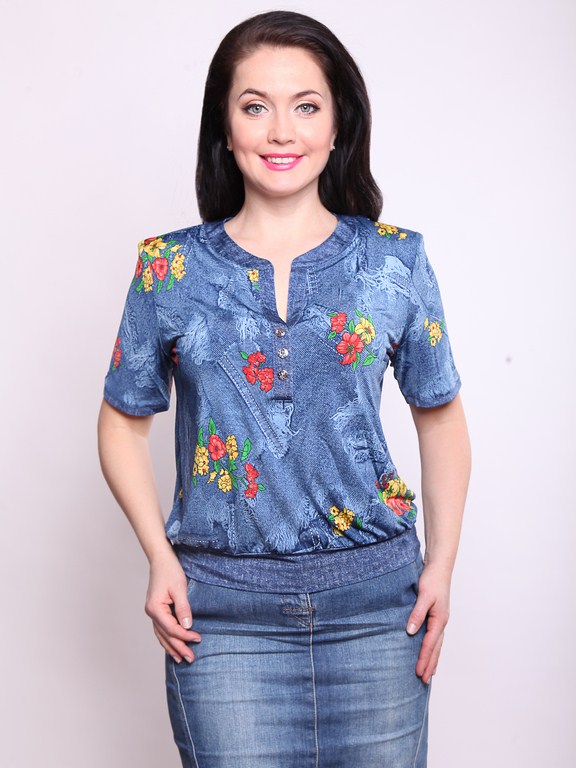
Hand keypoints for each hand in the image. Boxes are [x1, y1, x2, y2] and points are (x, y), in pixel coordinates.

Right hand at [144, 551, 201, 663]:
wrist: (161, 559)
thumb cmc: (170, 571)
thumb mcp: (179, 588)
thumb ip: (183, 608)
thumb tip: (187, 626)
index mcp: (155, 608)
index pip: (171, 628)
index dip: (185, 636)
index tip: (198, 639)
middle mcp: (151, 613)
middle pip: (166, 635)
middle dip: (179, 648)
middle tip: (191, 659)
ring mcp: (152, 612)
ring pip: (161, 635)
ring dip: (171, 647)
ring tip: (180, 659)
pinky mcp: (156, 610)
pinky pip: (161, 629)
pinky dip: (167, 638)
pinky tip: (172, 645)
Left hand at [406, 562, 450, 683]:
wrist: (440, 567)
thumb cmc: (432, 580)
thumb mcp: (423, 596)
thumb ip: (417, 614)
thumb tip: (411, 632)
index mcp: (439, 619)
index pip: (430, 644)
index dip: (424, 659)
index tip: (419, 673)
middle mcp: (441, 622)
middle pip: (436, 649)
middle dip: (430, 665)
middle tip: (424, 681)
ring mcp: (440, 620)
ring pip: (437, 645)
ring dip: (432, 659)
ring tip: (429, 674)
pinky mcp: (437, 616)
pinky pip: (435, 637)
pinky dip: (433, 649)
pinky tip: (429, 653)